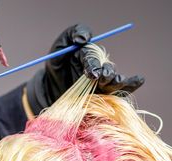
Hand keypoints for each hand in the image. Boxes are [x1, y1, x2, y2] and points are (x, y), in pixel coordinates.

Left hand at [26, 24, 144, 114]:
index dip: (94, 64)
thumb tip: (84, 38)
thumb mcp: (60, 45)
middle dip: (107, 73)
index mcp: (88, 54)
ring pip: (113, 81)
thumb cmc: (56, 64)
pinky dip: (129, 87)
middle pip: (107, 69)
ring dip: (117, 82)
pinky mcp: (102, 95)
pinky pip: (117, 92)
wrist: (52, 87)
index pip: (93, 57)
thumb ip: (72, 34)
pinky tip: (138, 81)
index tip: (92, 73)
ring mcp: (101, 82)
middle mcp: (98, 67)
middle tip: (103, 78)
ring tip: (118, 81)